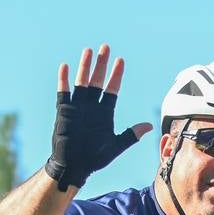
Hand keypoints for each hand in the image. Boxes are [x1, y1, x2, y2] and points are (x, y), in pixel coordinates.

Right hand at [44, 44, 152, 190]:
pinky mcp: (63, 111)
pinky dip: (63, 80)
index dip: (116, 76)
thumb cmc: (94, 158)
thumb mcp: (115, 146)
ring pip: (82, 82)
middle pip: (97, 81)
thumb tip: (150, 126)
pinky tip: (65, 67)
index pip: (112, 90)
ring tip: (89, 51)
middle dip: (102, 65)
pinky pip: (63, 93)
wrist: (73, 167)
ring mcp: (77, 107)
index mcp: (105, 113)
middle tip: (106, 47)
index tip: (120, 61)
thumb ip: (131, 135)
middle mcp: (91, 107)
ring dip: (84, 67)